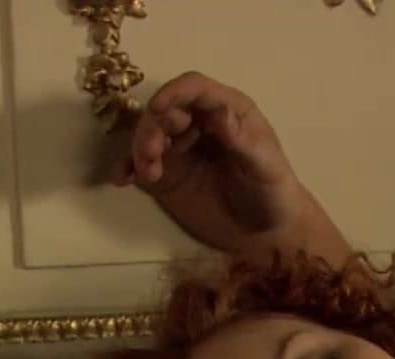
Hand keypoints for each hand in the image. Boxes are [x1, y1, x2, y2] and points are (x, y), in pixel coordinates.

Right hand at [108, 72, 309, 255]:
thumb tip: (219, 111)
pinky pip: (140, 163)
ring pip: (149, 135)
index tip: (157, 107)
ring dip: (139, 148)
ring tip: (148, 175)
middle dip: (152, 127)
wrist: (266, 234)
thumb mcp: (264, 166)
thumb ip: (241, 140)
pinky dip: (127, 167)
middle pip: (165, 111)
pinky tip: (121, 178)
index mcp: (228, 111)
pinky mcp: (167, 174)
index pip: (195, 89)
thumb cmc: (273, 193)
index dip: (174, 92)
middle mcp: (199, 123)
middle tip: (151, 154)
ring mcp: (180, 149)